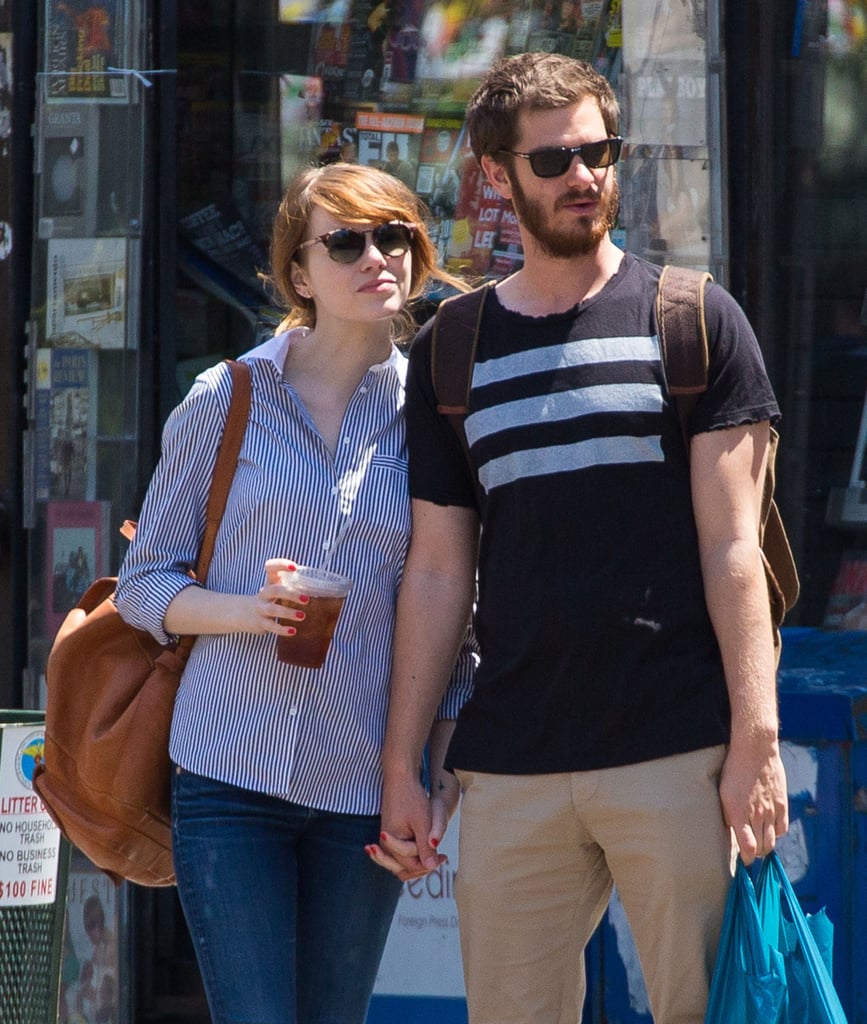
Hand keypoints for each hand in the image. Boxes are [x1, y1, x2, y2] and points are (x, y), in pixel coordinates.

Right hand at [252, 559, 305, 635]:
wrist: (247, 614)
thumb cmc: (271, 599)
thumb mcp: (278, 588)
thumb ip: (293, 586)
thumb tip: (323, 589)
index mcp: (270, 582)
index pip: (271, 567)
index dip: (281, 565)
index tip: (294, 567)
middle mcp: (264, 593)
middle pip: (275, 590)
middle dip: (291, 594)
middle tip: (307, 600)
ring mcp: (261, 608)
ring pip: (273, 609)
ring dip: (288, 613)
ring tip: (302, 616)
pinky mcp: (261, 622)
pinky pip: (271, 626)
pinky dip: (282, 630)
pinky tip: (293, 631)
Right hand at [367, 780, 457, 878]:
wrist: (401, 778)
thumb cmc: (412, 797)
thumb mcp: (422, 823)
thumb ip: (424, 847)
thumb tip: (430, 867)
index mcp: (390, 842)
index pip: (411, 865)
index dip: (429, 864)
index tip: (444, 856)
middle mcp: (384, 844)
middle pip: (404, 869)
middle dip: (423, 866)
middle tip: (442, 857)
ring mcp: (386, 840)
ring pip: (402, 863)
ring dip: (418, 862)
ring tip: (438, 856)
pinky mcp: (390, 835)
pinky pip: (401, 854)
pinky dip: (414, 854)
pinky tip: (427, 848)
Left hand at [719, 739, 788, 864]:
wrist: (755, 750)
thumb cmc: (733, 769)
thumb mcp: (723, 792)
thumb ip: (727, 814)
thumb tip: (730, 831)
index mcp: (738, 812)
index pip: (747, 847)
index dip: (746, 859)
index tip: (742, 861)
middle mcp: (756, 814)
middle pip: (761, 848)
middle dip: (754, 854)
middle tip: (749, 853)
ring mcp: (771, 810)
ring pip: (772, 841)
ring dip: (765, 846)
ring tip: (759, 844)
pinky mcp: (782, 804)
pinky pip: (782, 828)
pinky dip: (776, 833)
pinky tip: (769, 830)